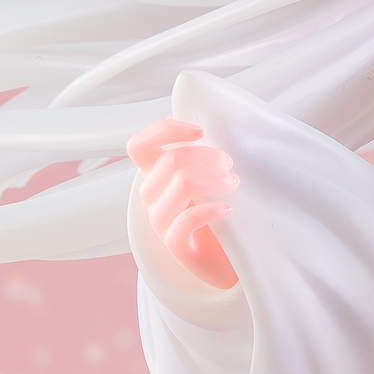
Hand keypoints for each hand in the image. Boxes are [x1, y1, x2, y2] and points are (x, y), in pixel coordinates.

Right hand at [128, 117, 240, 288]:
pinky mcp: (175, 246)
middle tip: (230, 164)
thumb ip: (203, 150)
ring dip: (214, 179)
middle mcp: (152, 197)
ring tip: (234, 183)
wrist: (230, 258)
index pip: (139, 146)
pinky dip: (211, 210)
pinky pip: (185, 221)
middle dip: (207, 155)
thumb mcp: (210, 175)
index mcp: (156, 175)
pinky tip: (228, 208)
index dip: (164, 130)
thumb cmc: (221, 211)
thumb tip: (208, 114)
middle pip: (170, 161)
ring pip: (181, 185)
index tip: (200, 131)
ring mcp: (160, 222)